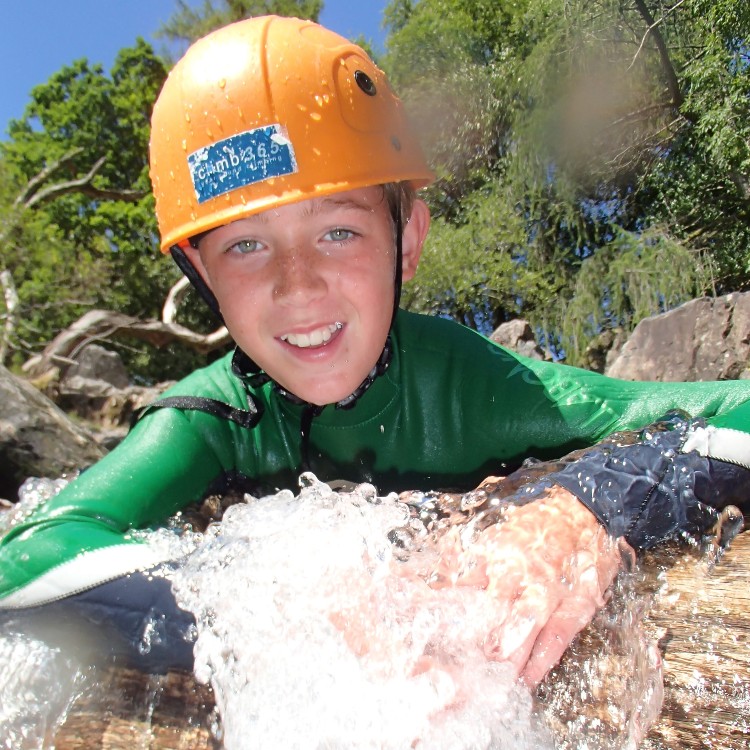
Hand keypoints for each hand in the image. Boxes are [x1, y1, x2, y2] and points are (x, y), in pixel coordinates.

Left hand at [428, 486, 629, 686]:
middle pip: (499, 610)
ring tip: (495, 677)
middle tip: (466, 666)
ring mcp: (551, 589)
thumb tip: (435, 581)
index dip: (456, 613)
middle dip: (483, 638)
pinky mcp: (577, 603)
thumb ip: (467, 561)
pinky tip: (529, 679)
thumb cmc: (534, 527)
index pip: (471, 587)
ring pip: (529, 625)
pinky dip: (544, 659)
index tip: (440, 636)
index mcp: (499, 554)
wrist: (583, 513)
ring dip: (512, 653)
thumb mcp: (495, 537)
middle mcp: (523, 572)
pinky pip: (559, 635)